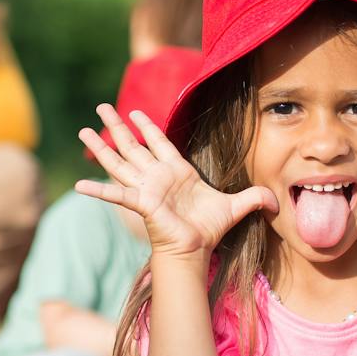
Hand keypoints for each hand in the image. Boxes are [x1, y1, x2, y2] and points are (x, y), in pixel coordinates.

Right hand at [76, 104, 275, 261]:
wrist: (195, 250)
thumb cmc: (209, 230)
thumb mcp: (237, 207)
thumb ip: (254, 197)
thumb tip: (277, 201)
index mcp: (176, 171)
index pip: (158, 142)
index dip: (147, 126)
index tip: (133, 112)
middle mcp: (156, 176)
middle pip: (132, 145)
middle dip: (116, 125)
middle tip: (100, 106)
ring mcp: (145, 188)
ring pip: (119, 161)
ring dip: (101, 146)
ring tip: (81, 131)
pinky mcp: (140, 202)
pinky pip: (116, 194)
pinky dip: (98, 190)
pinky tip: (79, 185)